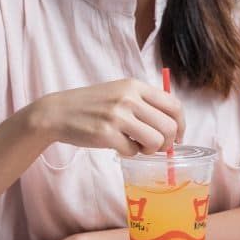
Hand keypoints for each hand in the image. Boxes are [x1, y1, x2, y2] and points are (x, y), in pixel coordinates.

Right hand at [26, 79, 182, 154]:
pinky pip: (132, 151)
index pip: (174, 105)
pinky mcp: (106, 134)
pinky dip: (129, 153)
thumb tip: (173, 125)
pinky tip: (118, 145)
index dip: (181, 125)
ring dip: (150, 150)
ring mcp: (117, 116)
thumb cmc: (92, 105)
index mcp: (134, 86)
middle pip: (169, 127)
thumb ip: (144, 102)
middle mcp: (128, 98)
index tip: (178, 137)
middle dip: (168, 143)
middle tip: (156, 147)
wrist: (58, 112)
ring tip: (136, 146)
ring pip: (155, 142)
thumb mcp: (119, 92)